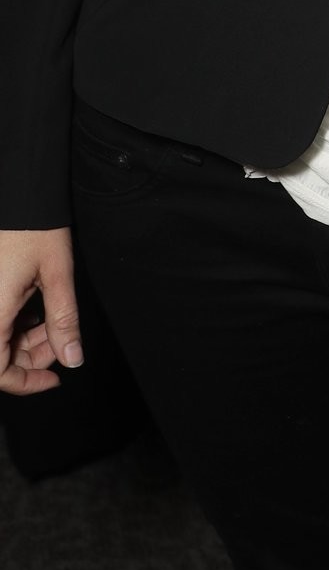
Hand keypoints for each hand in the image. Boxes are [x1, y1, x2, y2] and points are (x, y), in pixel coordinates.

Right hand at [0, 228, 82, 394]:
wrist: (19, 188)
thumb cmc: (35, 225)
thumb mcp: (57, 274)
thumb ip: (63, 320)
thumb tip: (72, 358)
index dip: (25, 381)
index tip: (55, 378)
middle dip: (32, 355)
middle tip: (63, 340)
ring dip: (24, 337)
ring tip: (55, 320)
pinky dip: (14, 321)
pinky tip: (36, 308)